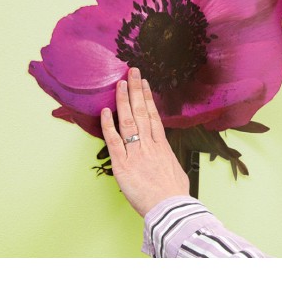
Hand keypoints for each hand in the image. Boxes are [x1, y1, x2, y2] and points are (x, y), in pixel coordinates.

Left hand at [100, 67, 189, 216]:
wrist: (171, 210)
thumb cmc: (175, 196)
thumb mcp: (176, 172)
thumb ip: (167, 160)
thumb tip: (164, 156)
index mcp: (162, 146)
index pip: (153, 116)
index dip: (147, 98)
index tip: (144, 83)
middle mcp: (149, 145)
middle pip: (141, 112)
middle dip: (136, 90)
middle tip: (132, 72)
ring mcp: (136, 153)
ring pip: (129, 121)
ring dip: (124, 100)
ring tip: (120, 83)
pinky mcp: (123, 165)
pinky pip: (114, 141)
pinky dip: (109, 125)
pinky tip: (106, 111)